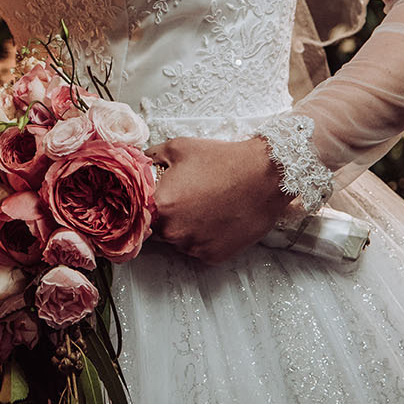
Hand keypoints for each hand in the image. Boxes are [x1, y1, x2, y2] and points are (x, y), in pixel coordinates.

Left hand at [146, 135, 292, 264]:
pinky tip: (218, 219)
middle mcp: (174, 231)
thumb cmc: (222, 159)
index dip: (145, 207)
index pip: (138, 215)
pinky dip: (205, 238)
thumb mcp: (180, 147)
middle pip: (159, 230)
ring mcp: (194, 246)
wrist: (264, 175)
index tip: (156, 200)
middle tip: (188, 199)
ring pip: (180, 241)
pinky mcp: (213, 256)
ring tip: (207, 207)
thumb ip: (151, 156)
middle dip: (168, 216)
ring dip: (187, 229)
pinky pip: (200, 249)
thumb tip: (139, 159)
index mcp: (161, 205)